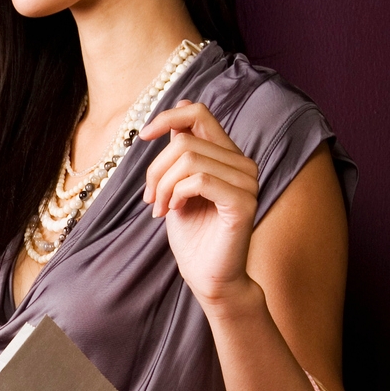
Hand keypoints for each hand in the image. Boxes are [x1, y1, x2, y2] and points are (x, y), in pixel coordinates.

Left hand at [140, 102, 259, 308]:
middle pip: (185, 141)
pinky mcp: (243, 202)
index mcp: (227, 156)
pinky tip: (173, 211)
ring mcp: (247, 181)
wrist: (209, 277)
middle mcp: (242, 163)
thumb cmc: (193, 236)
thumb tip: (176, 118)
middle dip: (156, 170)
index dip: (167, 116)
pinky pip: (199, 180)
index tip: (143, 136)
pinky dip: (177, 194)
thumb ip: (180, 156)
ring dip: (163, 186)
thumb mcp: (177, 188)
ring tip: (160, 208)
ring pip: (189, 159)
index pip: (199, 113)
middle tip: (150, 199)